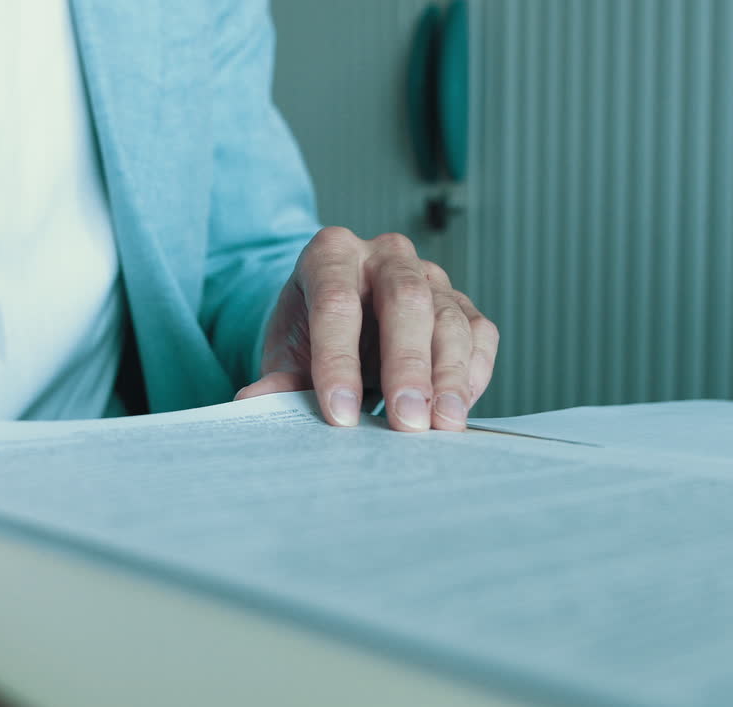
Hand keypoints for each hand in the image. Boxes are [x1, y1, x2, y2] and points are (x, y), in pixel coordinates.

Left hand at [236, 227, 497, 431]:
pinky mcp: (460, 303)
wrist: (341, 320)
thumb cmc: (311, 333)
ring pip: (449, 317)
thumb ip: (278, 378)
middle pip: (405, 300)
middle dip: (407, 364)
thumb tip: (253, 402)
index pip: (335, 302)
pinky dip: (473, 373)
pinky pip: (479, 333)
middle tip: (407, 421)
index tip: (340, 414)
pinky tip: (459, 409)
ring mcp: (429, 275)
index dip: (337, 360)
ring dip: (449, 376)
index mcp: (330, 254)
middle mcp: (385, 255)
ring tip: (442, 426)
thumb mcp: (286, 352)